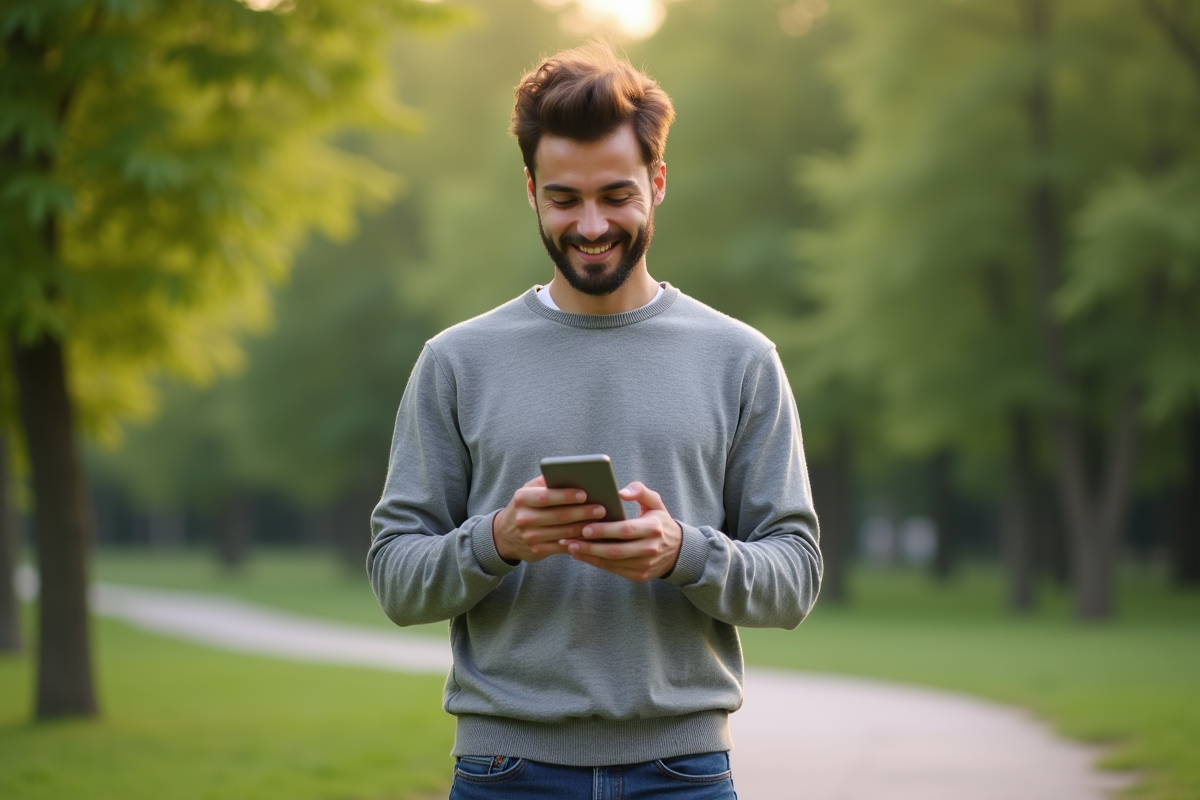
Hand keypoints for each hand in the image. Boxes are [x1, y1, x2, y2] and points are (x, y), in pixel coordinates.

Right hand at [492, 475, 607, 563]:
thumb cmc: (526, 506)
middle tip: (601, 509)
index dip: (566, 496)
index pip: (546, 496)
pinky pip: (563, 546)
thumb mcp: (529, 491)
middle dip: (582, 512)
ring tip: (601, 522)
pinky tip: (591, 536)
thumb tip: (574, 474)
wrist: (505, 534)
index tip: (585, 494)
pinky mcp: (537, 551)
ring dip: (584, 527)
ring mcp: (530, 537)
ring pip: (563, 533)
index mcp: (522, 498)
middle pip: (559, 516)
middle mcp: (524, 518)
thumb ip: (547, 482)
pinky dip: (578, 541)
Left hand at [563, 482, 681, 581]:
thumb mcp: (655, 502)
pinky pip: (614, 570)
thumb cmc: (659, 521)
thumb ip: (640, 491)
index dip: (604, 530)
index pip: (625, 530)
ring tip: (571, 548)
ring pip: (613, 562)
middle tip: (569, 540)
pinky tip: (583, 555)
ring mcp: (645, 565)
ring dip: (589, 556)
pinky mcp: (640, 576)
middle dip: (591, 546)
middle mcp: (650, 549)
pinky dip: (597, 563)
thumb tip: (621, 492)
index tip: (584, 528)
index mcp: (653, 528)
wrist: (678, 550)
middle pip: (616, 550)